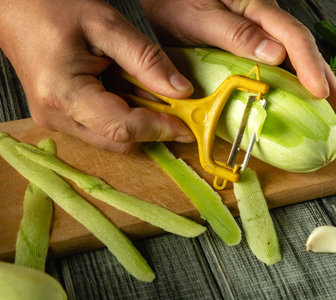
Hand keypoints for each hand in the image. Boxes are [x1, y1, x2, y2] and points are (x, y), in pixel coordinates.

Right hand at [0, 0, 194, 152]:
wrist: (17, 9)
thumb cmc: (53, 9)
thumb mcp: (107, 26)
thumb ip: (147, 60)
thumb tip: (182, 91)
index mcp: (64, 93)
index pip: (123, 128)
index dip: (160, 129)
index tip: (187, 126)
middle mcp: (56, 116)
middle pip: (119, 141)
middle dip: (152, 127)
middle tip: (174, 106)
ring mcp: (56, 121)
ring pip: (111, 139)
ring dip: (138, 121)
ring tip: (145, 89)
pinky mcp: (61, 118)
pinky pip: (101, 129)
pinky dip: (123, 115)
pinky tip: (126, 90)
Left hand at [140, 0, 335, 138]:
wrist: (161, 3)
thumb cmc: (175, 4)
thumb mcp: (201, 17)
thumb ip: (236, 33)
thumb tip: (277, 53)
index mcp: (257, 10)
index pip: (295, 37)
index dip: (310, 66)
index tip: (320, 94)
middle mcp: (267, 26)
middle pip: (309, 57)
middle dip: (330, 92)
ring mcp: (264, 40)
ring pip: (301, 70)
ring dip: (321, 100)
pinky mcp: (256, 54)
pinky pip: (284, 76)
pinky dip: (298, 97)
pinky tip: (305, 114)